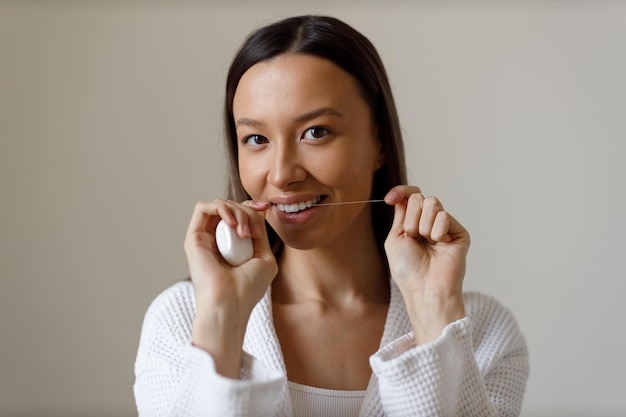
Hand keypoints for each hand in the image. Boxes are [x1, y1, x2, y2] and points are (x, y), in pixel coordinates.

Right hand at [184, 199, 277, 376]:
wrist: (230, 304)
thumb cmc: (248, 288)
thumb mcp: (264, 256)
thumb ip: (259, 232)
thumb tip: (259, 210)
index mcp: (232, 245)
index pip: (239, 214)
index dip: (251, 207)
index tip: (265, 208)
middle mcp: (216, 240)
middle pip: (232, 208)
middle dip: (247, 213)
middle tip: (254, 234)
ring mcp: (204, 238)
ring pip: (220, 206)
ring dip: (237, 212)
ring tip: (245, 233)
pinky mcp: (194, 238)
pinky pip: (203, 208)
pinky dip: (221, 208)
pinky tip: (232, 224)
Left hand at [384, 185, 469, 343]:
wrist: (425, 287)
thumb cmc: (408, 269)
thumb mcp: (395, 238)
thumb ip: (400, 214)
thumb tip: (402, 195)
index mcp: (413, 223)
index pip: (410, 196)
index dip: (401, 191)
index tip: (390, 198)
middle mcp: (429, 222)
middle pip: (419, 198)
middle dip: (411, 219)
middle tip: (414, 239)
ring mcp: (445, 226)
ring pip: (432, 203)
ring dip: (422, 226)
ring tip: (427, 244)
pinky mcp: (459, 232)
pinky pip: (444, 216)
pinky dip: (437, 232)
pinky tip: (440, 245)